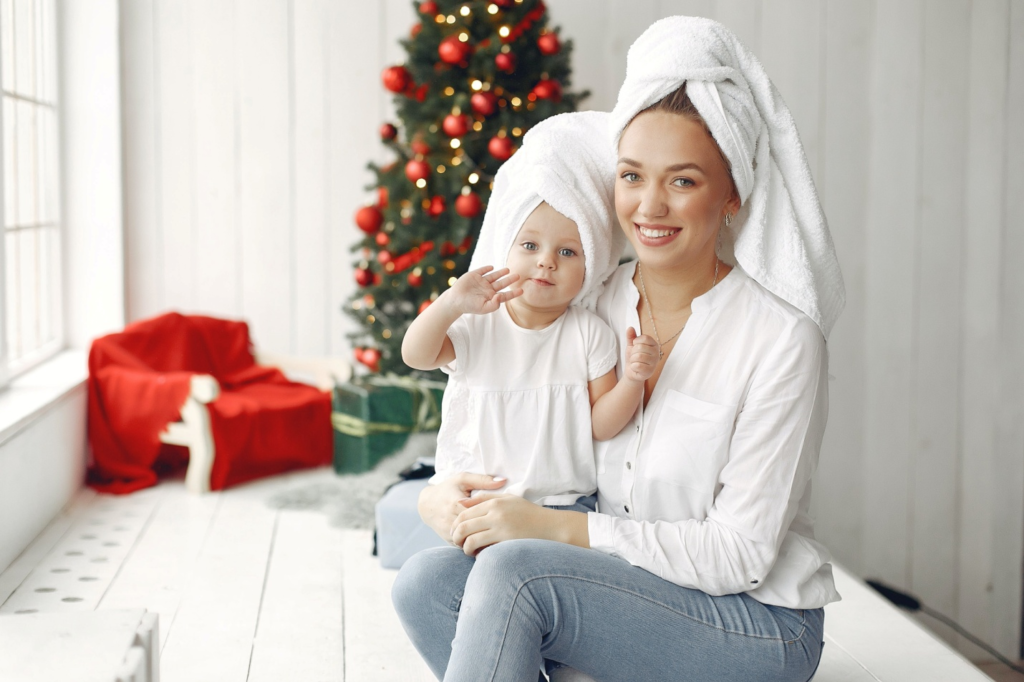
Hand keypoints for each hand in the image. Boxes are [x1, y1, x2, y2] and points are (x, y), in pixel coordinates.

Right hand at [417, 473, 506, 543]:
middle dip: (490, 532)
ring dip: (483, 541)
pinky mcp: (448, 539)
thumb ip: (483, 480)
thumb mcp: (463, 479)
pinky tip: (489, 543)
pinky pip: (464, 546)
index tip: (507, 518)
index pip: (477, 514)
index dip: (492, 518)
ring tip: (500, 538)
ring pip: (468, 541)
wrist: (427, 504)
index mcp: (456, 502)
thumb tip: (504, 480)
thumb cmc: (449, 488)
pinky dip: (476, 546)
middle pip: (474, 530)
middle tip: (508, 532)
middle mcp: (451, 518)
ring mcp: (448, 531)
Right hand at [443, 265, 521, 315]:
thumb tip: (500, 295)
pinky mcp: (474, 276)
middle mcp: (488, 289)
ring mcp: (481, 282)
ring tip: (508, 270)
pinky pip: (482, 270)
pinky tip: (492, 267)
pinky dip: (487, 268)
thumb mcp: (484, 308)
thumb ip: (494, 304)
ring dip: (501, 272)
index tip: (522, 290)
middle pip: (502, 283)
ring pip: (494, 276)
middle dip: (510, 280)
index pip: (505, 295)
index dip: (513, 293)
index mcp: (491, 297)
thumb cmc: (470, 306)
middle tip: (519, 276)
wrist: (455, 301)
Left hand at [451, 494, 584, 555]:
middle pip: (463, 527)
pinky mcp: (507, 543)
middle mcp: (495, 514)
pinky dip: (478, 555)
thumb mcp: (508, 499)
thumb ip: (485, 498)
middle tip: (458, 544)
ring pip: (470, 541)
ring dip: (465, 549)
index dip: (456, 525)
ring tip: (469, 551)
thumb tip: (461, 503)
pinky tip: (481, 556)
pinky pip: (483, 551)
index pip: (463, 513)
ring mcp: (501, 529)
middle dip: (456, 538)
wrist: (552, 527)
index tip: (457, 533)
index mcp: (494, 502)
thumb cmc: (529, 513)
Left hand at [624, 327, 658, 381]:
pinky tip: (636, 368)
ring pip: (638, 356)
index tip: (635, 346)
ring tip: (634, 362)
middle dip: (633, 352)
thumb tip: (630, 327)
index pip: (645, 338)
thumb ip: (631, 336)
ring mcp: (654, 363)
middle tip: (634, 356)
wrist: (631, 371)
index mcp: (654, 344)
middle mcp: (657, 353)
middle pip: (640, 347)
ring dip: (632, 359)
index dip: (636, 341)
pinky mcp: (650, 371)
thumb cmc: (633, 357)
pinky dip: (633, 366)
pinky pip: (638, 365)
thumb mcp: (631, 345)